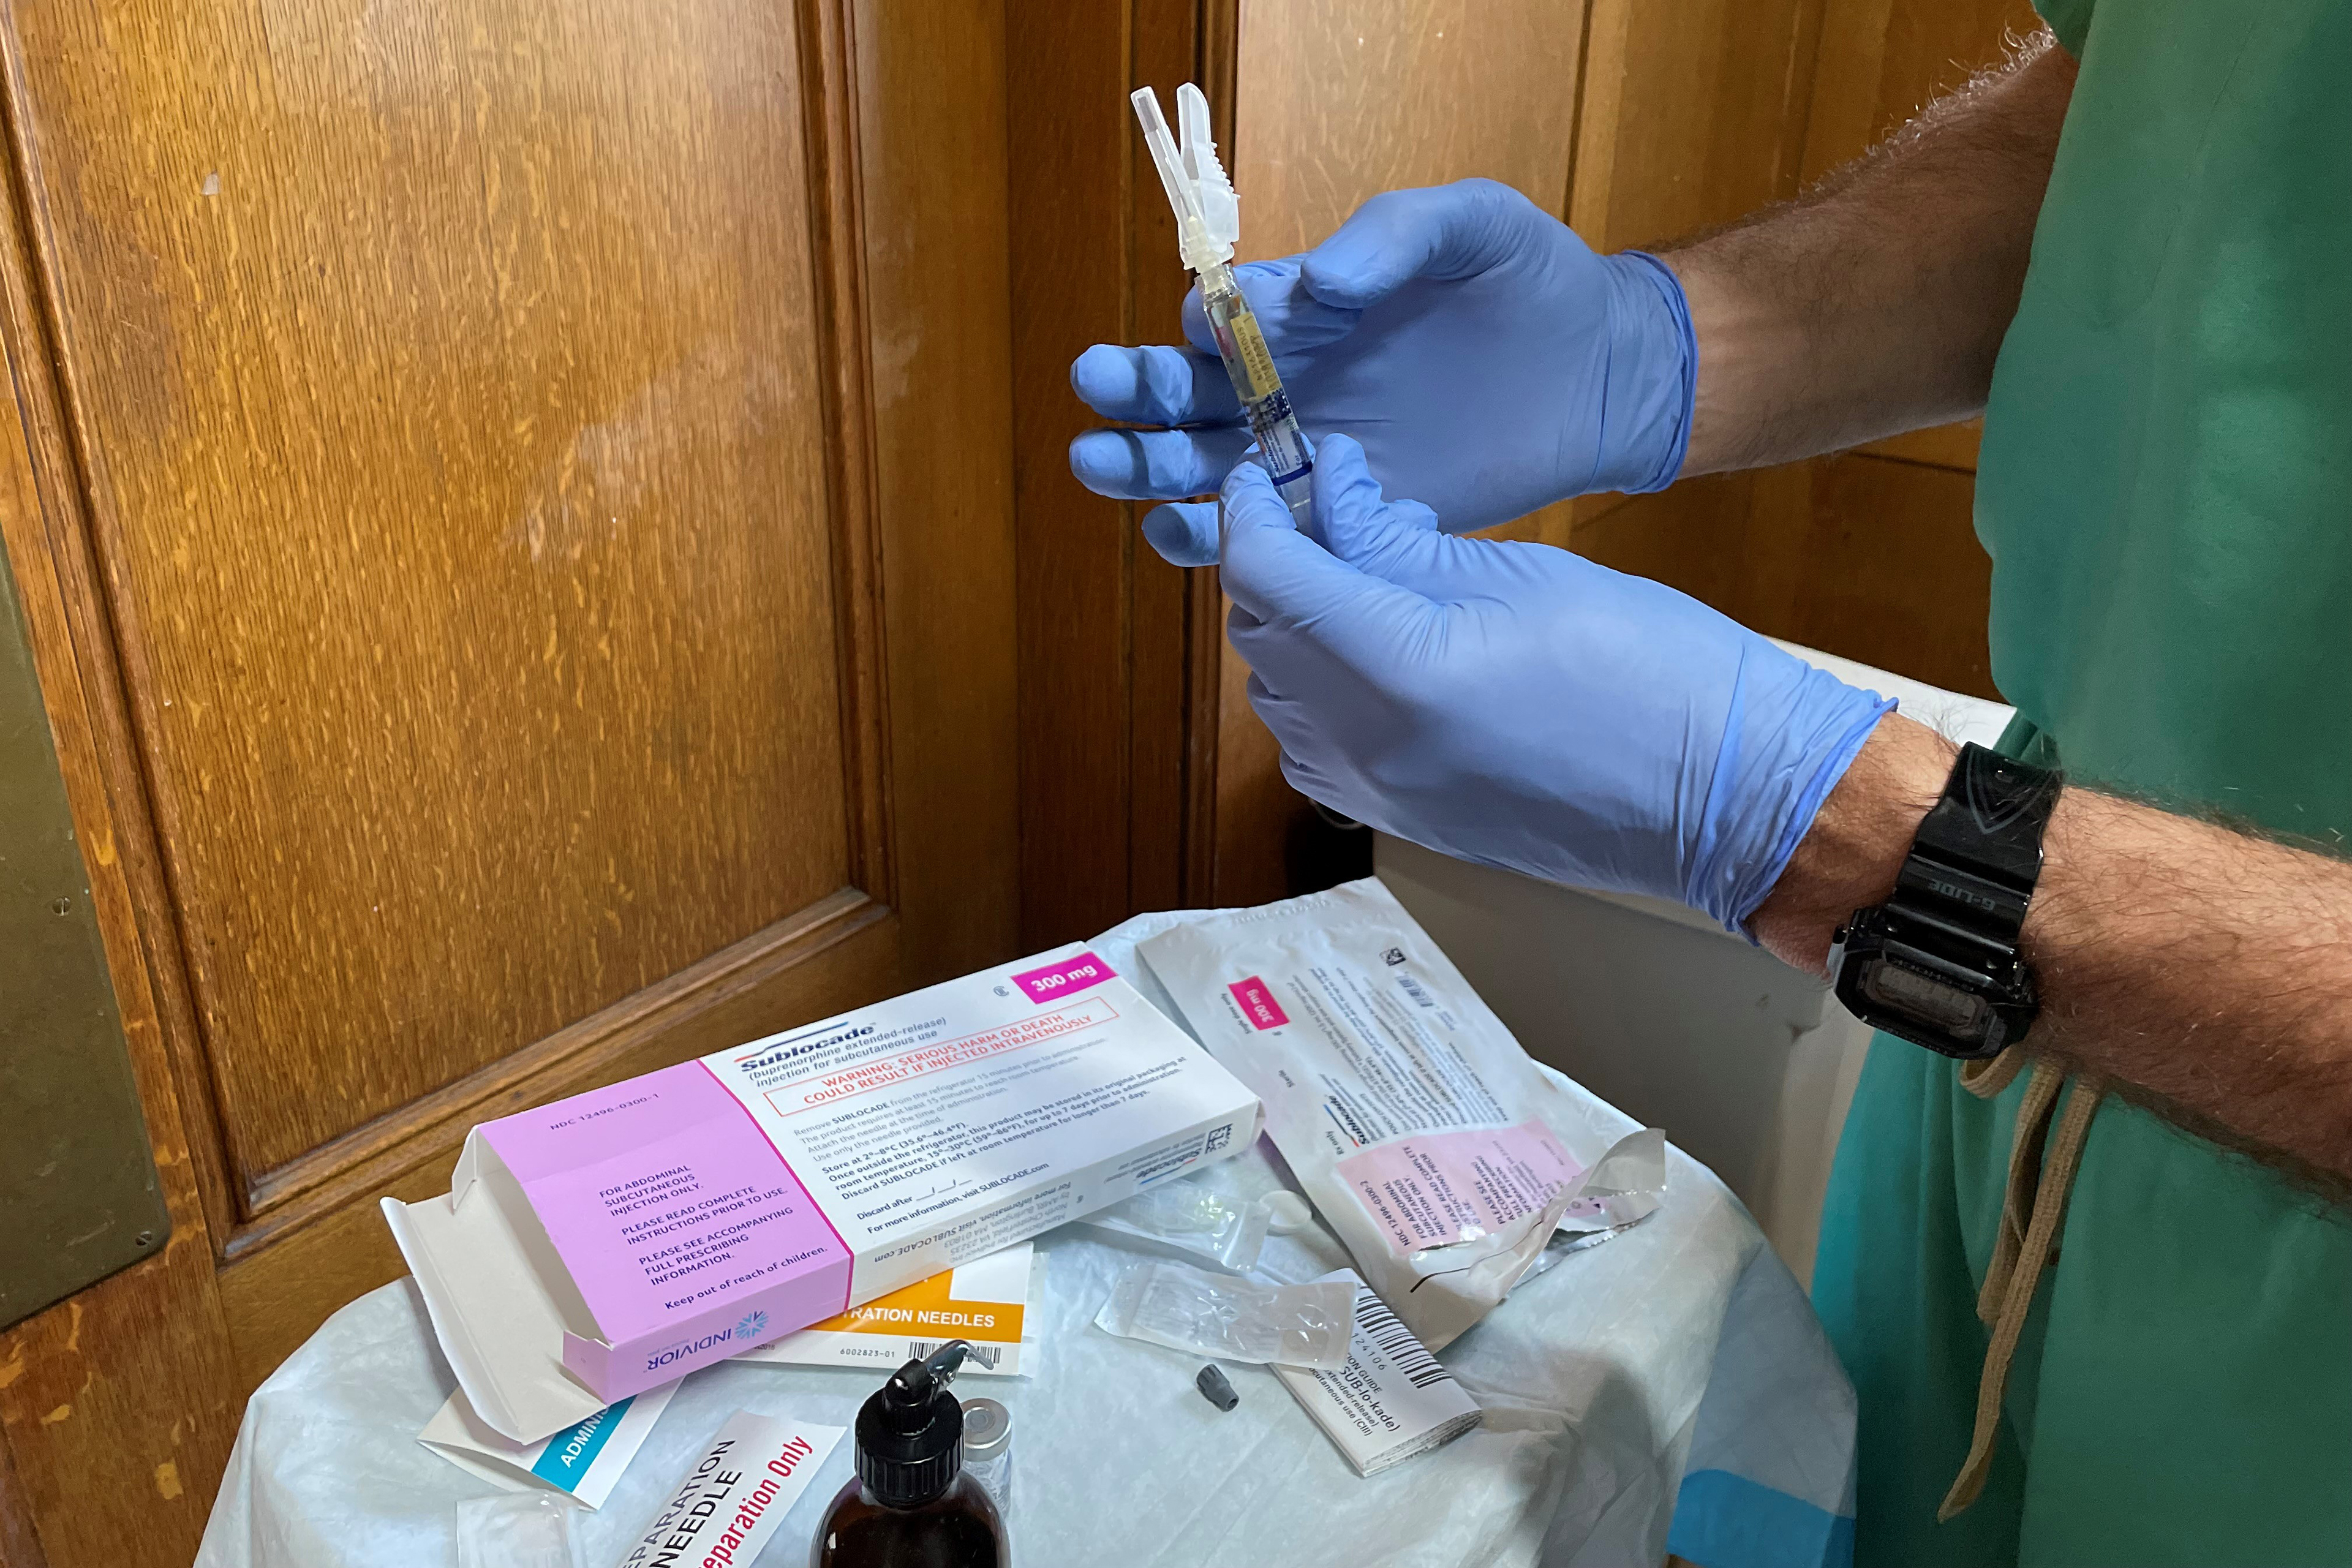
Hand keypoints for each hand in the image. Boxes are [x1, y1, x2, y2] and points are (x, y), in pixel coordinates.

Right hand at [1069, 179, 1695, 565]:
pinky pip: (1264, 534)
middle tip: (1098, 396)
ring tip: (1101, 466)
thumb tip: (1317, 281)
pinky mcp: (1345, 516)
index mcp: (1304, 308)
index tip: (1202, 330)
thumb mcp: (1473, 226)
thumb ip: (1395, 235)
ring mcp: (1311, 454)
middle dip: (1136, 396)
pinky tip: (1183, 535)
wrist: (1600, 372)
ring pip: (1203, 468)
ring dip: (1148, 469)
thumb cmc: (1533, 282)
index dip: (1204, 324)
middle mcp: (1291, 382)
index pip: (1227, 317)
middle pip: (1187, 396)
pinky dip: (1215, 540)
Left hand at [1219, 436, 1892, 928]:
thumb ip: (1401, 541)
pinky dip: (1317, 688)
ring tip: (1365, 573)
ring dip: (1295, 625)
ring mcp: (1375, 794)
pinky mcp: (1398, 821)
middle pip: (1260, 634)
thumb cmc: (1649, 667)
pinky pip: (1313, 746)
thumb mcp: (1520, 575)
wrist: (1726, 798)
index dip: (1252, 509)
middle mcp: (1364, 744)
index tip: (1269, 466)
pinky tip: (1376, 651)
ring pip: (1277, 694)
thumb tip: (1330, 491)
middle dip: (1276, 560)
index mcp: (1395, 669)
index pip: (1267, 575)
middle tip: (1325, 503)